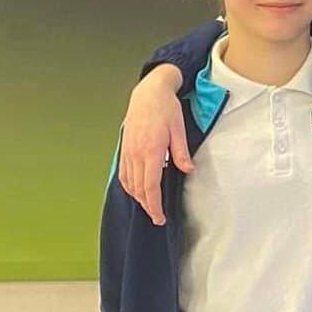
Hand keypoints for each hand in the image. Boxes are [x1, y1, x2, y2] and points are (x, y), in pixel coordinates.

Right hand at [119, 65, 188, 224]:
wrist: (148, 93)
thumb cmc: (166, 109)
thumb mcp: (179, 129)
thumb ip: (182, 152)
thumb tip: (188, 170)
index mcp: (151, 151)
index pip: (150, 186)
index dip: (154, 205)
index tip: (160, 217)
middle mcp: (135, 154)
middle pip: (139, 189)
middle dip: (147, 206)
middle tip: (157, 217)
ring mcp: (128, 151)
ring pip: (129, 183)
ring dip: (138, 198)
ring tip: (149, 206)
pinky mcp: (124, 148)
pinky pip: (124, 173)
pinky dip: (129, 186)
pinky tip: (137, 190)